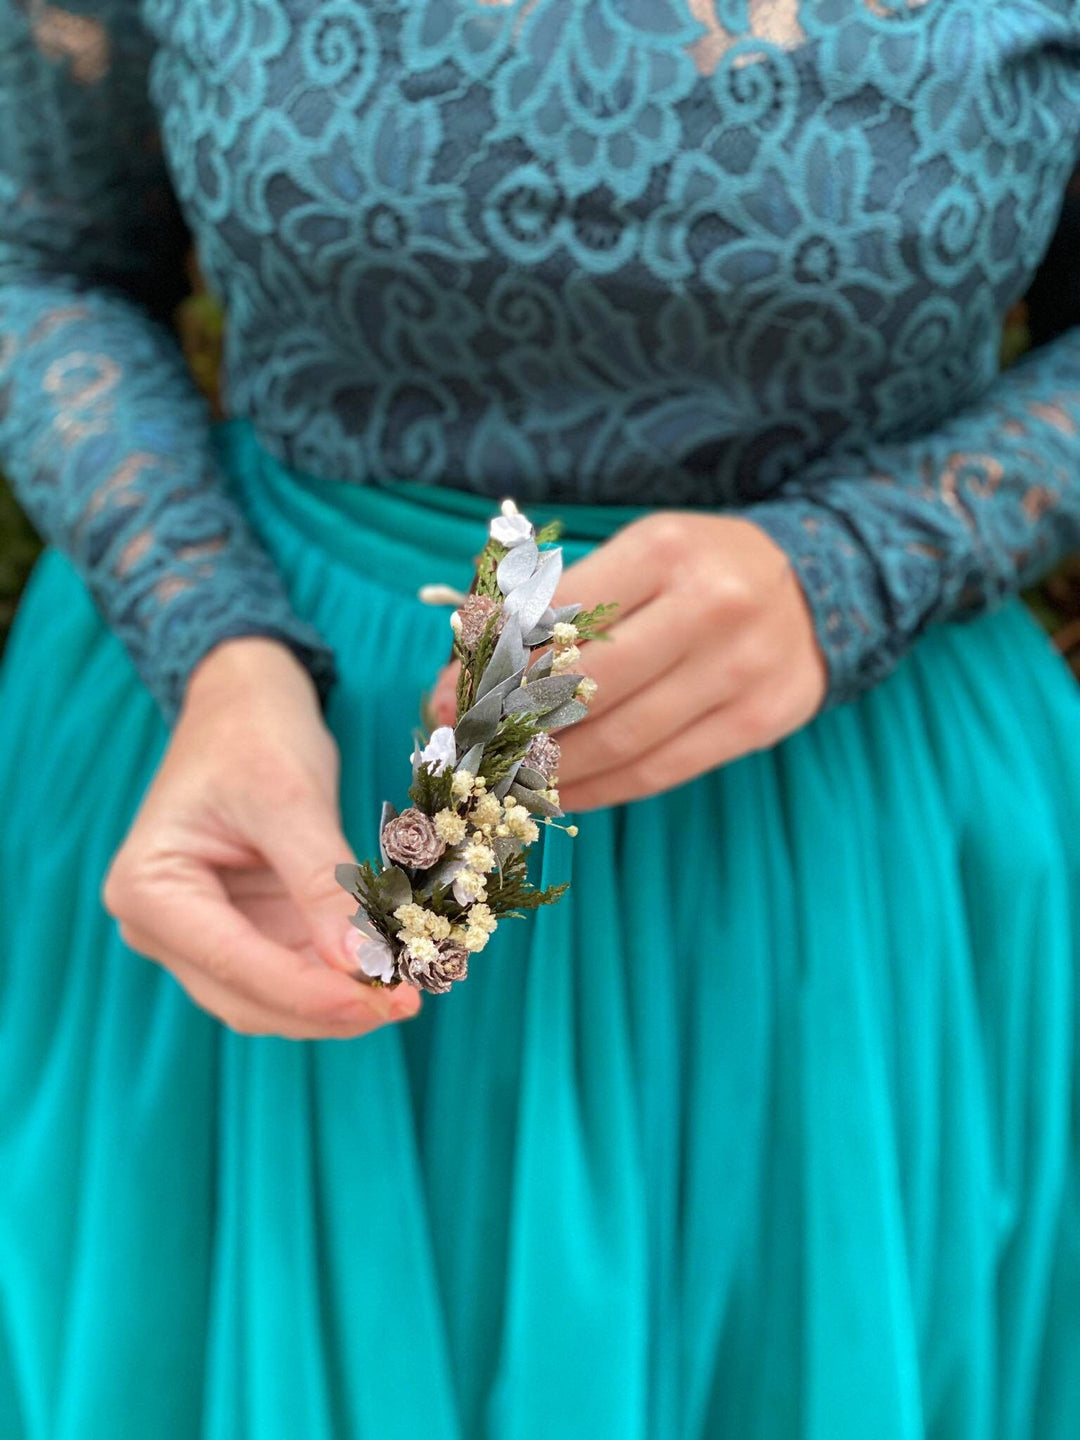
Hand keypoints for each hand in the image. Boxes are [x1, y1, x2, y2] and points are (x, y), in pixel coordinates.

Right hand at [102, 637, 419, 1036]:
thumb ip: (322, 883)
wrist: (245, 702)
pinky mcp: (242, 931)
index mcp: (148, 887)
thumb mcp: (291, 798)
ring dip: (338, 1003)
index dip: (312, 993)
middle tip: (409, 1001)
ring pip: (272, 1000)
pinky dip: (337, 979)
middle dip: (329, 1007)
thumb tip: (362, 963)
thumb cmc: (255, 734)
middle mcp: (161, 924)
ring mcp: (201, 933)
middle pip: (249, 998)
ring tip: (408, 991)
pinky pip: (291, 973)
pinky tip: (388, 971)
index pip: (234, 964)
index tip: (386, 1002)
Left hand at [430, 514, 826, 810]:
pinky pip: (664, 770)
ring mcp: (741, 668)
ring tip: (507, 783)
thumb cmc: (702, 569)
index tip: (446, 702)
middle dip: (513, 729)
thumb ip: (561, 600)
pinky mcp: (762, 719)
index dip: (494, 669)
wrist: (821, 584)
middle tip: (470, 753)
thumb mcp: (639, 554)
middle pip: (587, 688)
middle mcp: (708, 606)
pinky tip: (567, 795)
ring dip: (553, 771)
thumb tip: (468, 665)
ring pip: (623, 739)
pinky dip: (606, 789)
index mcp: (663, 550)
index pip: (558, 620)